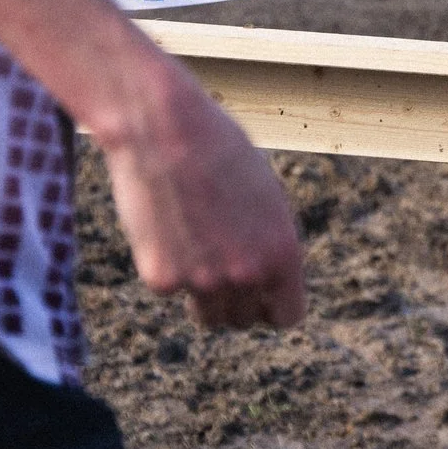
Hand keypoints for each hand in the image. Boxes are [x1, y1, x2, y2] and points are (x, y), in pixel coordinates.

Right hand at [96, 55, 307, 329]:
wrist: (164, 127)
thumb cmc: (218, 151)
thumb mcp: (265, 198)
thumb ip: (267, 243)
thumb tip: (262, 281)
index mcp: (284, 253)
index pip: (286, 316)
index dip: (272, 306)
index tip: (260, 294)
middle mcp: (249, 274)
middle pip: (244, 320)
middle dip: (236, 301)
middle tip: (220, 263)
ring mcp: (204, 281)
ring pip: (208, 316)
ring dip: (204, 295)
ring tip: (196, 247)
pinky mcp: (161, 278)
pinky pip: (170, 289)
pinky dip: (167, 268)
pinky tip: (164, 227)